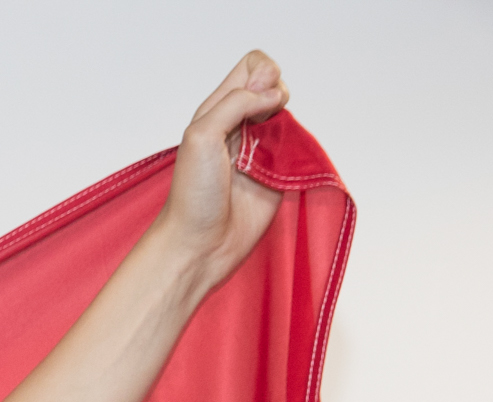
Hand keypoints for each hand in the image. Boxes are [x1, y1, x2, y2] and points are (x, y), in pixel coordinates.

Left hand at [160, 50, 291, 292]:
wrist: (201, 244)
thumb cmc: (192, 195)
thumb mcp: (201, 135)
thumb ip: (236, 103)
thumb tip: (273, 93)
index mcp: (218, 109)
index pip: (252, 66)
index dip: (262, 73)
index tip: (256, 99)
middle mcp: (241, 124)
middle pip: (275, 85)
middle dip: (278, 94)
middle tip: (260, 126)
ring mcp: (262, 148)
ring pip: (290, 114)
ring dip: (288, 122)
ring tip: (268, 150)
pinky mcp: (278, 173)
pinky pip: (300, 146)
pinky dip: (300, 146)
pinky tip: (284, 163)